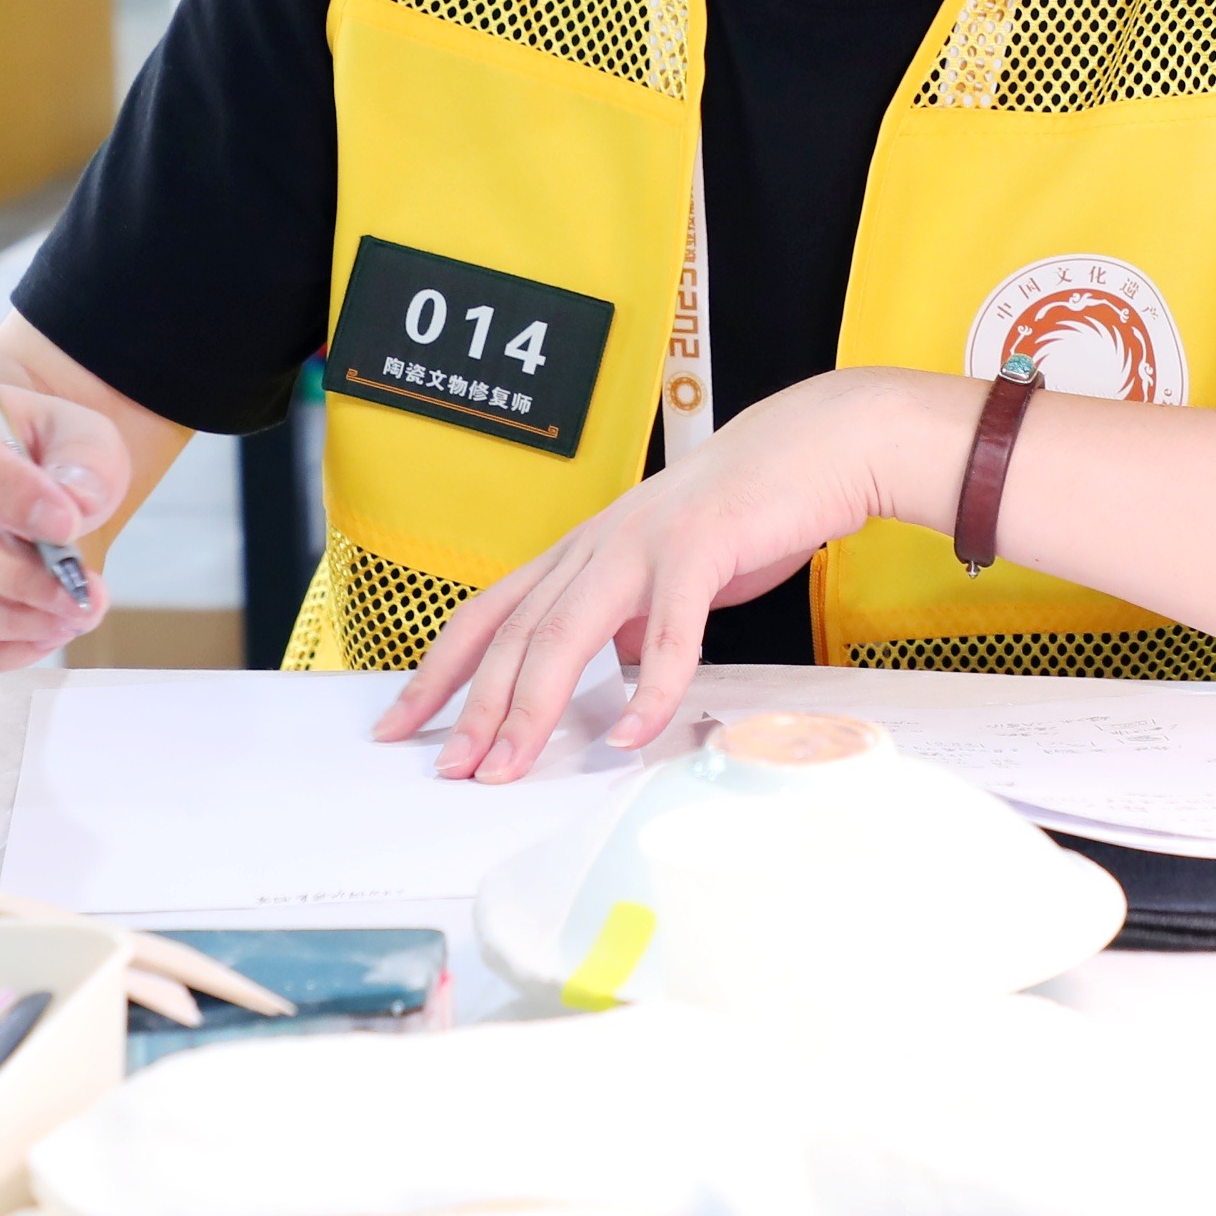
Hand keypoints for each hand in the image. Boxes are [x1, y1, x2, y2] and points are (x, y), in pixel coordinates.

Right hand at [0, 373, 125, 676]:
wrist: (36, 490)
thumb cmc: (50, 456)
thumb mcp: (81, 437)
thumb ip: (85, 463)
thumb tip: (76, 506)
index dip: (2, 488)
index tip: (67, 522)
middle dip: (11, 574)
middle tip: (77, 590)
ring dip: (1, 621)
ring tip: (67, 616)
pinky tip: (41, 636)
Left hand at [368, 370, 959, 780]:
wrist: (813, 447)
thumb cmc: (744, 511)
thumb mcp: (665, 571)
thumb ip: (629, 617)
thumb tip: (611, 668)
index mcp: (583, 551)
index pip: (490, 615)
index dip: (440, 670)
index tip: (401, 722)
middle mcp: (597, 544)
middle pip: (516, 632)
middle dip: (476, 707)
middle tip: (451, 768)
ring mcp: (644, 544)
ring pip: (567, 631)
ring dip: (534, 706)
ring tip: (511, 764)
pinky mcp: (700, 548)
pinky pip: (667, 630)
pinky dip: (648, 688)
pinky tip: (632, 735)